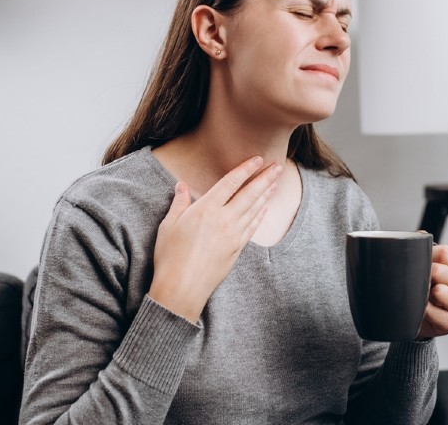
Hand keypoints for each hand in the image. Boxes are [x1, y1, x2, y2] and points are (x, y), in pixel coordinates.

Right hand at [148, 156, 281, 321]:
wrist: (182, 288)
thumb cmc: (170, 257)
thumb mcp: (169, 225)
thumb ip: (179, 203)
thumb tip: (181, 185)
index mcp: (206, 209)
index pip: (231, 182)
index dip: (246, 169)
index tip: (257, 159)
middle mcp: (223, 219)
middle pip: (249, 193)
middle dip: (265, 178)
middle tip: (278, 167)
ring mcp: (233, 235)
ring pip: (254, 209)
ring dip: (266, 193)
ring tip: (275, 182)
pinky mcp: (237, 249)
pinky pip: (252, 226)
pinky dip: (260, 214)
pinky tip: (265, 207)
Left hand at [416, 243, 447, 338]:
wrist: (422, 318)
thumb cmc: (427, 290)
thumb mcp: (429, 267)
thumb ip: (426, 249)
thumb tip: (421, 235)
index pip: (445, 252)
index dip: (427, 254)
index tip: (419, 261)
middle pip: (440, 270)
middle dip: (425, 275)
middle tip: (419, 281)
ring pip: (439, 291)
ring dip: (425, 293)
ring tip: (423, 296)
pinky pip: (432, 311)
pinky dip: (423, 310)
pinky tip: (423, 310)